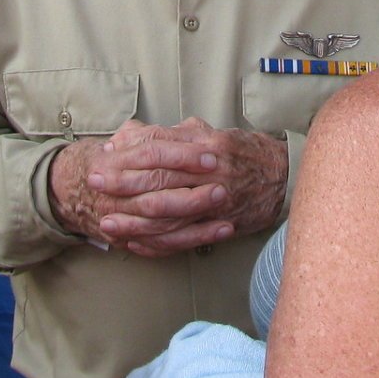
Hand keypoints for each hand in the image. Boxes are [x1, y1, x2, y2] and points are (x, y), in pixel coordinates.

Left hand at [51, 118, 287, 257]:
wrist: (284, 177)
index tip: (104, 156)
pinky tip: (135, 244)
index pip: (159, 149)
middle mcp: (211, 175)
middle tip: (94, 182)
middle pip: (159, 181)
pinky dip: (157, 244)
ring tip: (106, 222)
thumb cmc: (242, 151)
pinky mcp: (219, 227)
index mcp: (207, 147)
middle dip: (122, 183)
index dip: (128, 154)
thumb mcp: (209, 133)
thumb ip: (171, 134)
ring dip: (134, 221)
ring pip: (168, 216)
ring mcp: (216, 205)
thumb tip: (131, 135)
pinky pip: (183, 240)